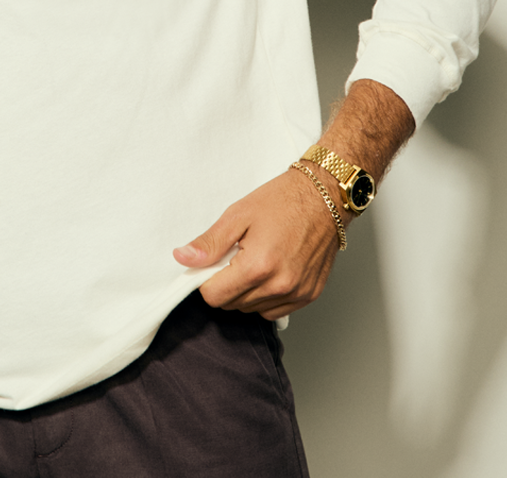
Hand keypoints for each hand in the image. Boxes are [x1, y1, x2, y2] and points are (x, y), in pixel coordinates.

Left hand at [172, 167, 343, 320]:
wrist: (324, 196)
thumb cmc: (283, 200)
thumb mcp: (238, 214)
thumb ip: (209, 243)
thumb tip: (183, 258)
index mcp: (258, 266)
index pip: (214, 297)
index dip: (206, 280)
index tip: (212, 264)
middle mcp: (279, 285)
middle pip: (233, 305)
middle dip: (226, 284)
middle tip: (235, 256)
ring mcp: (297, 293)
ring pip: (253, 310)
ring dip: (246, 292)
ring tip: (255, 260)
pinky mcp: (309, 295)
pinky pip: (276, 310)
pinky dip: (266, 297)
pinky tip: (270, 271)